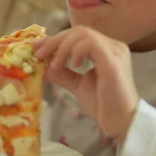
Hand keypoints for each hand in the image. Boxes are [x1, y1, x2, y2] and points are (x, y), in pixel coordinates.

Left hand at [33, 26, 139, 140]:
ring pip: (84, 34)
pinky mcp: (113, 62)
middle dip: (54, 41)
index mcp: (105, 49)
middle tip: (38, 55)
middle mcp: (113, 46)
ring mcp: (115, 52)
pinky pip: (92, 45)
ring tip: (55, 65)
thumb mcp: (77, 84)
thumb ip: (62, 73)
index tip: (35, 48)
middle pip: (79, 31)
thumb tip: (42, 66)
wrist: (120, 123)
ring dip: (63, 47)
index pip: (77, 35)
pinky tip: (72, 65)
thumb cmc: (103, 105)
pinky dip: (77, 51)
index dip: (54, 39)